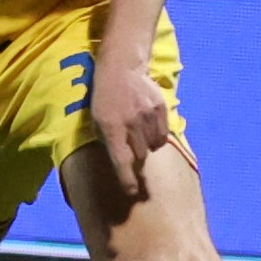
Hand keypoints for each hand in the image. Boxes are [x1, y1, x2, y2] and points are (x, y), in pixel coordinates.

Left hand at [88, 55, 173, 198]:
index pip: (121, 161)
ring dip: (147, 146)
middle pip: (140, 156)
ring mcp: (148, 116)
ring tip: (138, 134)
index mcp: (112, 128)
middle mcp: (131, 124)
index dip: (127, 180)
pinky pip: (163, 134)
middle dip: (136, 160)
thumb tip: (120, 164)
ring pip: (153, 146)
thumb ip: (108, 142)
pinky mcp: (160, 109)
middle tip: (131, 152)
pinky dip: (157, 135)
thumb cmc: (104, 98)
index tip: (132, 192)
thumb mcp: (97, 120)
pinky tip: (148, 126)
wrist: (122, 68)